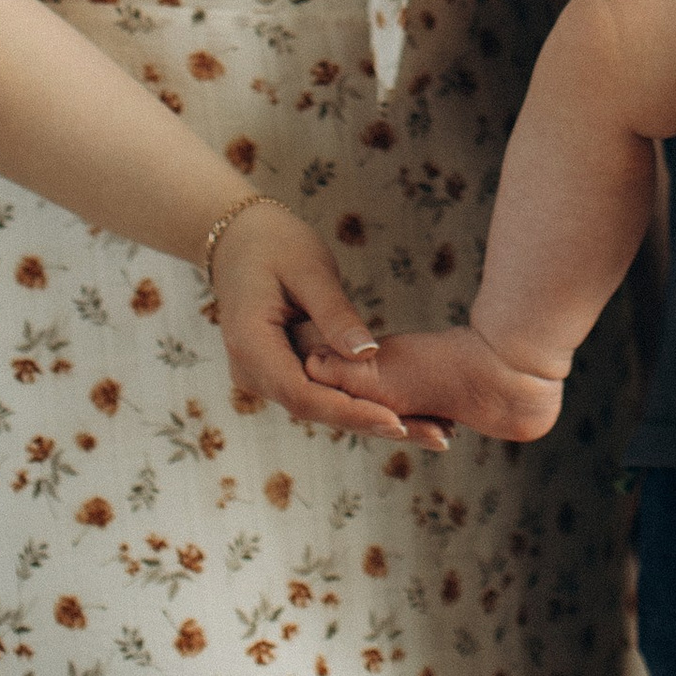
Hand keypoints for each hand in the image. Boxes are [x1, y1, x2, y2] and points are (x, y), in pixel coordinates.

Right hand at [209, 202, 449, 450]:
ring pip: (322, 405)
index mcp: (251, 346)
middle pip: (317, 409)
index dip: (351, 411)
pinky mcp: (282, 371)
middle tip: (435, 435)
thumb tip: (369, 355)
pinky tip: (407, 410)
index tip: (397, 421)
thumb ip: (335, 314)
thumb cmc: (274, 244)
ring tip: (433, 429)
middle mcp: (253, 373)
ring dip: (372, 416)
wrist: (240, 240)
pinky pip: (322, 390)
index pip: (304, 395)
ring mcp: (265, 376)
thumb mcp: (309, 269)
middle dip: (373, 422)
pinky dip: (360, 399)